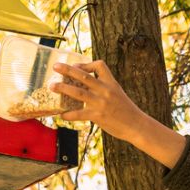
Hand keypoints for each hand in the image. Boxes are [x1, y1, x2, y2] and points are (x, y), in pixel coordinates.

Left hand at [50, 59, 186, 168]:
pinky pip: (79, 113)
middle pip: (83, 76)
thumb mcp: (118, 94)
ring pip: (78, 92)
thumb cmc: (126, 111)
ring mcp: (101, 103)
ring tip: (52, 86)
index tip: (77, 66)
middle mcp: (105, 90)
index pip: (99, 66)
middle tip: (55, 66)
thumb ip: (104, 89)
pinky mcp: (98, 116)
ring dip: (63, 88)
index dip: (86, 64)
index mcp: (111, 83)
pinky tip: (61, 115)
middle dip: (68, 70)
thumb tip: (87, 87)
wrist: (137, 125)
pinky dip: (68, 114)